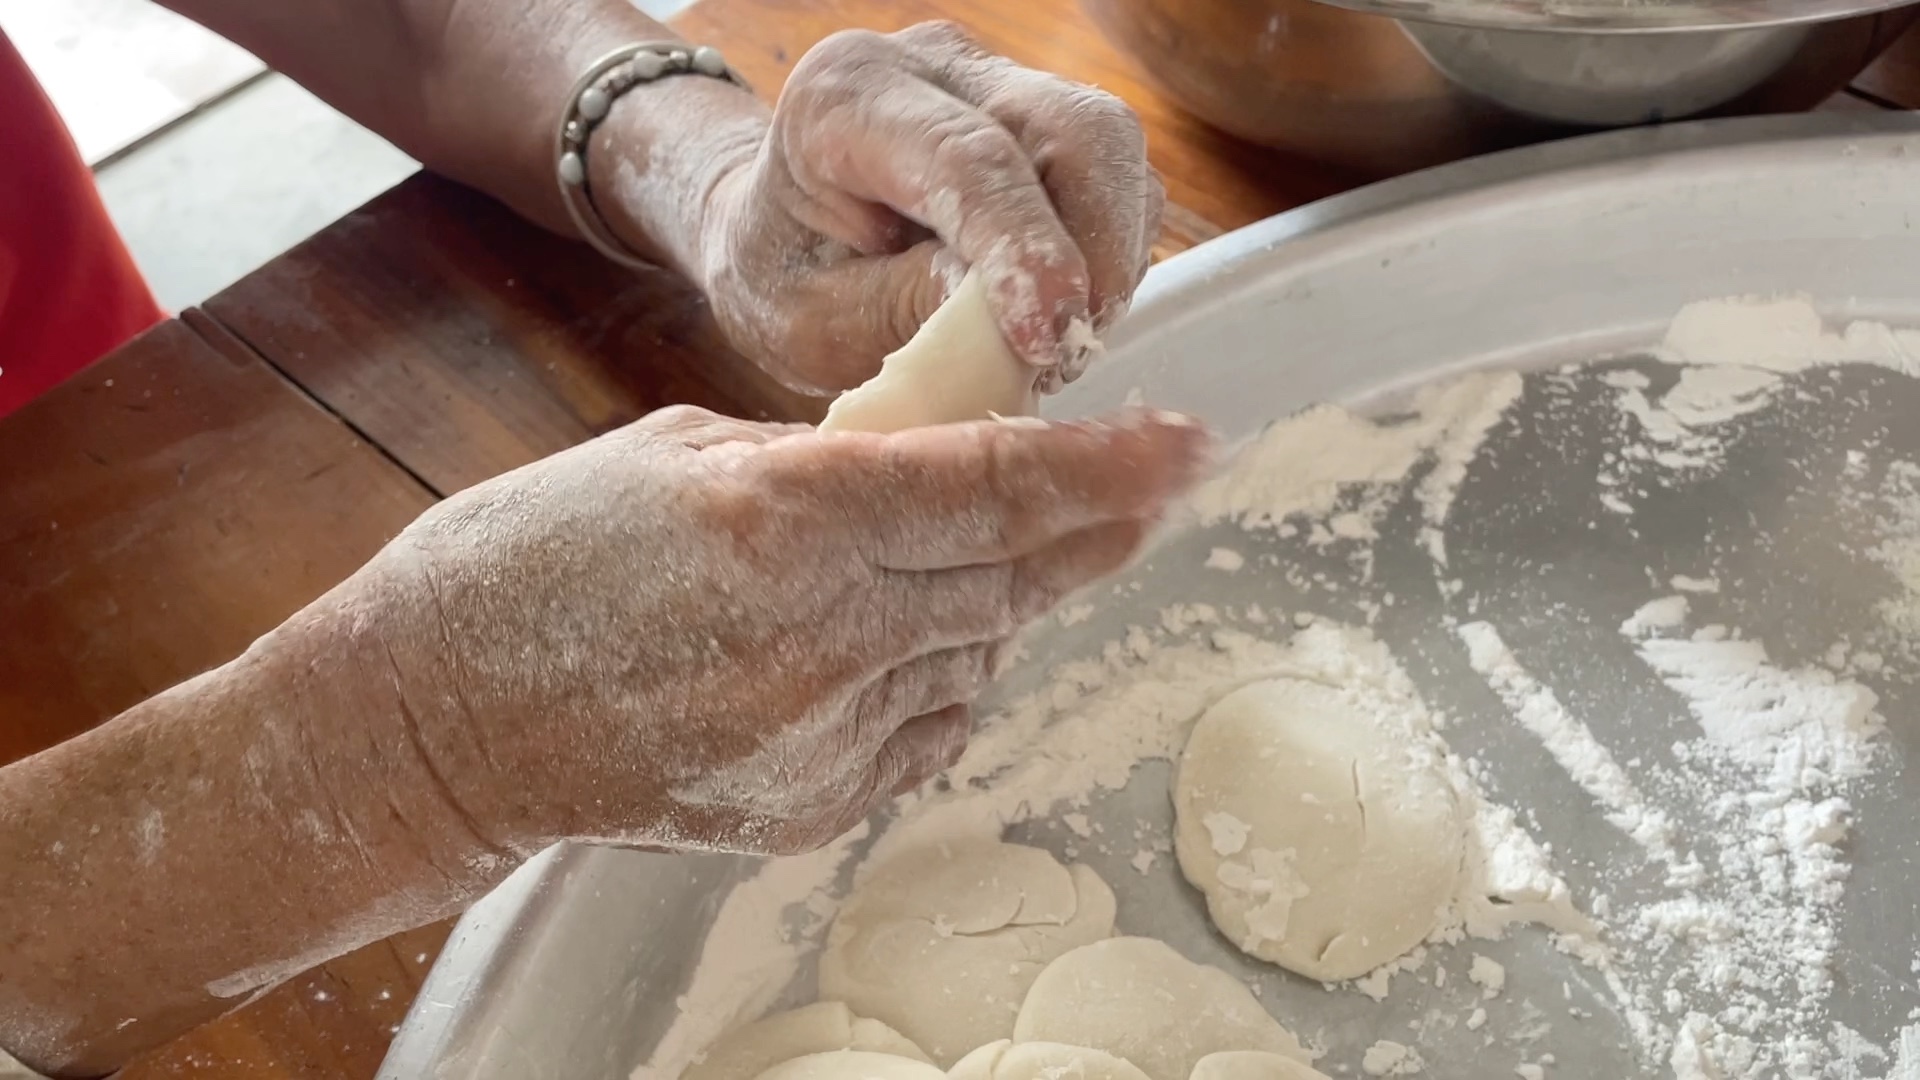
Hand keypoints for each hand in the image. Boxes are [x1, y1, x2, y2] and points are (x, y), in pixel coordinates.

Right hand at [362, 406, 1208, 856]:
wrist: (437, 724)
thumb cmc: (530, 560)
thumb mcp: (677, 452)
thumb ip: (825, 459)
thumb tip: (940, 461)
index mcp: (782, 518)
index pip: (998, 486)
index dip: (1109, 464)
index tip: (1184, 442)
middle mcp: (820, 634)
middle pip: (1016, 574)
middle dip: (1096, 527)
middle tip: (1150, 487)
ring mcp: (819, 736)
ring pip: (979, 652)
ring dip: (996, 597)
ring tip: (954, 558)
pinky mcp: (809, 807)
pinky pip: (928, 726)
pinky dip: (938, 672)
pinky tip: (894, 638)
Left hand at [694, 22, 1164, 394]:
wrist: (783, 239)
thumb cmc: (786, 277)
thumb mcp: (815, 320)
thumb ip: (903, 307)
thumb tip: (1008, 321)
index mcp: (847, 96)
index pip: (966, 157)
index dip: (1022, 248)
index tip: (1047, 336)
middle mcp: (934, 66)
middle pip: (1071, 129)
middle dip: (1095, 250)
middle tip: (1068, 351)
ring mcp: (1001, 83)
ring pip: (1111, 149)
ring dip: (1108, 259)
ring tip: (1054, 343)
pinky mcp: (1047, 121)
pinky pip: (1117, 179)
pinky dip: (1109, 254)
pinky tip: (1062, 308)